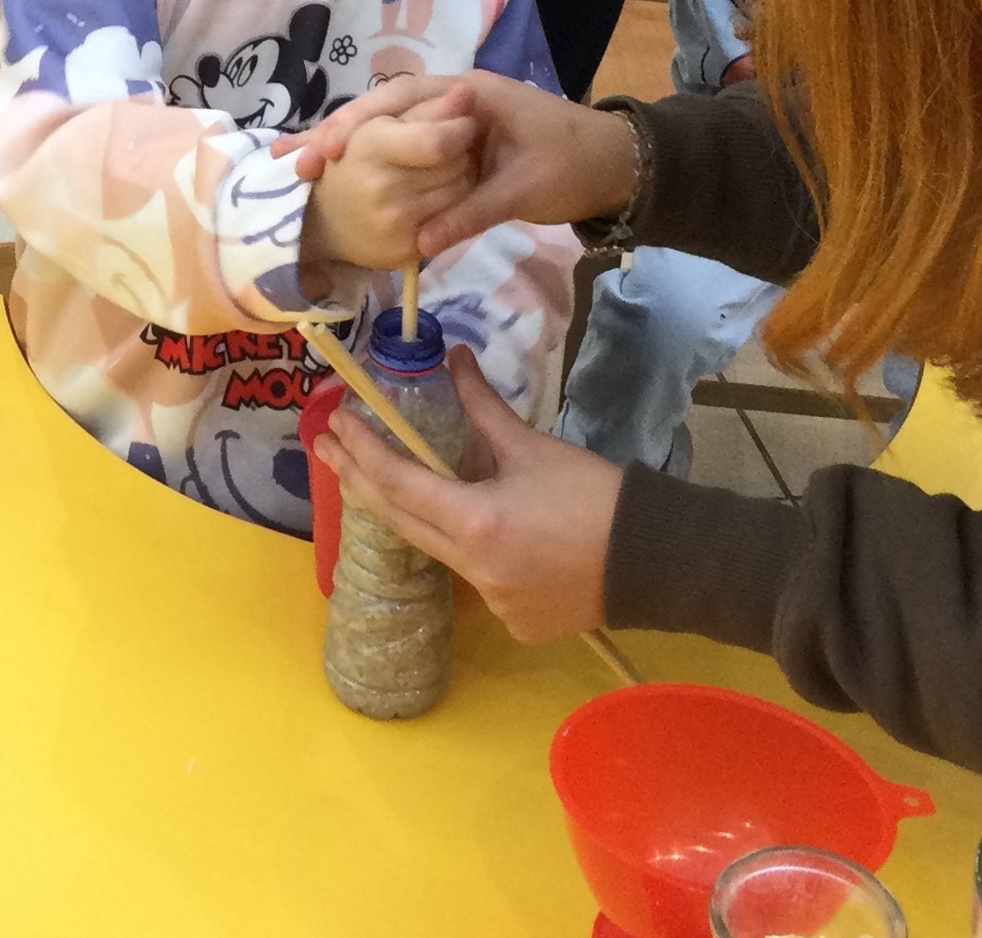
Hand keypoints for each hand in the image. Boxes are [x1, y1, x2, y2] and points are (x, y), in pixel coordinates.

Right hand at [286, 70, 637, 255]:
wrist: (615, 163)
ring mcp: (453, 121)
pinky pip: (408, 148)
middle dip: (339, 133)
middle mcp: (454, 99)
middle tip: (297, 164)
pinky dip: (376, 160)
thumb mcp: (524, 189)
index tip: (323, 153)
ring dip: (351, 145)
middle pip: (384, 109)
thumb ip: (471, 212)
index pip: (398, 100)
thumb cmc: (573, 164)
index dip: (356, 125)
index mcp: (470, 94)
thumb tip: (418, 244)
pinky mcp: (456, 146)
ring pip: (391, 128)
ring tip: (303, 169)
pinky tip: (346, 178)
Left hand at [316, 345, 620, 642]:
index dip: (362, 451)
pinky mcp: (514, 624)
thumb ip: (483, 407)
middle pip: (400, 522)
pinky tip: (492, 535)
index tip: (335, 422)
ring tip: (405, 481)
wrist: (653, 560)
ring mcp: (491, 604)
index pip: (400, 483)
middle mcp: (473, 570)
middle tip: (328, 448)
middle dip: (360, 480)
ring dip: (418, 516)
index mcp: (476, 522)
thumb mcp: (533, 447)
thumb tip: (453, 358)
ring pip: (438, 553)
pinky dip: (471, 552)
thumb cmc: (595, 496)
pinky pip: (477, 581)